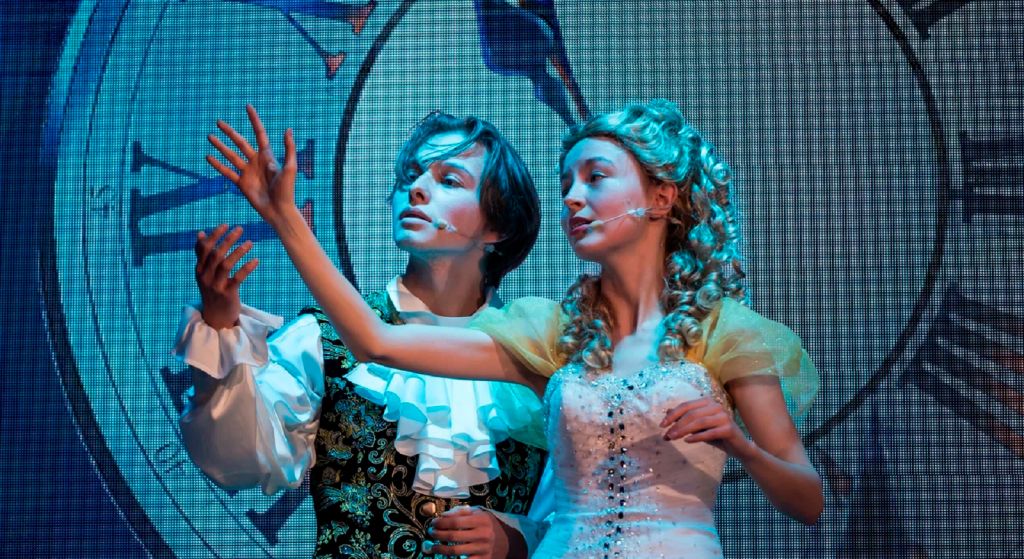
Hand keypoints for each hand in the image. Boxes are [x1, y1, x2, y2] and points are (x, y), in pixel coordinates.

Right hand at [194, 224, 257, 328]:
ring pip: (225, 265)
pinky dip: (247, 268)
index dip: (214, 236)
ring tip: (250, 243)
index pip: (203, 249)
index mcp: (199, 269)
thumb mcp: (205, 273)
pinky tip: (256, 260)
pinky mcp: (227, 294)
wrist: (216, 316)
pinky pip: (238, 278)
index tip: (226, 225)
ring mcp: (215, 286)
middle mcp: (205, 277)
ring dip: (238, 251)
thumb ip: (203, 254)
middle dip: (228, 240)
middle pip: (215, 254)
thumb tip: (200, 233)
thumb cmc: (213, 290)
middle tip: (240, 229)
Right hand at [206, 105, 297, 226]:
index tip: (248, 107)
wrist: (279, 210)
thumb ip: (289, 149)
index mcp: (268, 156)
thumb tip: (288, 129)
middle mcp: (256, 161)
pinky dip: (218, 165)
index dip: (254, 120)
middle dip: (230, 132)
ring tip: (210, 137)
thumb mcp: (290, 167)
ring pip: (231, 155)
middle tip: (218, 122)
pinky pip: (227, 172)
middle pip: (240, 142)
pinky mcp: (241, 183)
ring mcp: (248, 172)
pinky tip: (208, 157)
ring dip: (220, 146)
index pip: (259, 133)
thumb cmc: (287, 190)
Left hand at [427, 506, 512, 558]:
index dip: (441, 523)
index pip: (456, 521)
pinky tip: (445, 556)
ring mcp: (483, 549)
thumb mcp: (478, 513)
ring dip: (440, 549)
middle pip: (453, 536)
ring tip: (433, 546)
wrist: (506, 541)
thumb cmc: (488, 525)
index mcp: (481, 520)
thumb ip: (461, 512)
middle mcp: (483, 535)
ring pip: (455, 551)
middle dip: (438, 535)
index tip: (433, 523)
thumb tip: (442, 516)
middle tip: (431, 533)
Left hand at [660, 396, 756, 460]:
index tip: (661, 425)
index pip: (686, 406)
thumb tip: (667, 413)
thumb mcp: (697, 427)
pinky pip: (710, 432)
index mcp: (707, 402)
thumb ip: (685, 419)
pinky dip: (697, 437)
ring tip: (673, 438)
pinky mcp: (729, 428)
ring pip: (699, 422)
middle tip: (666, 435)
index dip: (672, 415)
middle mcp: (716, 406)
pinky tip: (687, 441)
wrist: (738, 447)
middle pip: (691, 414)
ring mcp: (724, 416)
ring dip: (683, 430)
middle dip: (676, 424)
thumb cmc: (716, 435)